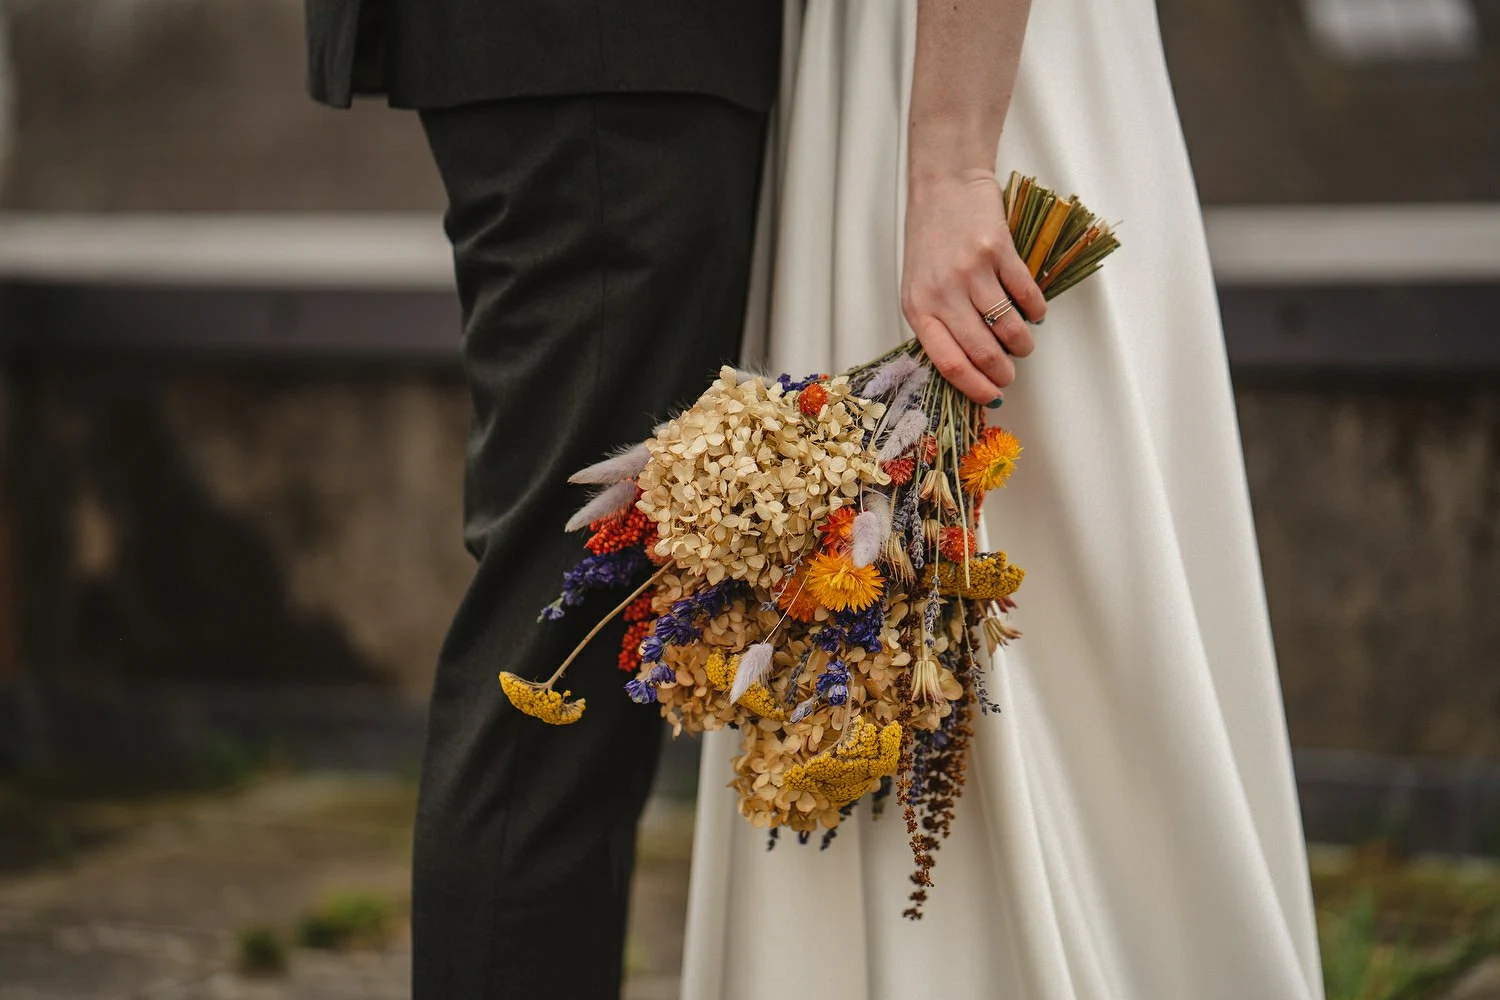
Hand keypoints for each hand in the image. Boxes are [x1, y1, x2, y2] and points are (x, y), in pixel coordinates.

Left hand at [901, 168, 1046, 404]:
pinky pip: (1026, 294)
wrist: (946, 185)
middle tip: (1011, 374)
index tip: (992, 398)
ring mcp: (971, 271)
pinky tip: (1034, 313)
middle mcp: (942, 292)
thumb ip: (937, 321)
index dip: (974, 386)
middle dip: (1003, 372)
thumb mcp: (919, 284)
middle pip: (982, 351)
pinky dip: (1035, 311)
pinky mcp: (998, 250)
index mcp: (918, 307)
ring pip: (1008, 327)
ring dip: (1022, 344)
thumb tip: (970, 365)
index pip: (948, 362)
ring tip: (1023, 344)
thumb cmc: (931, 239)